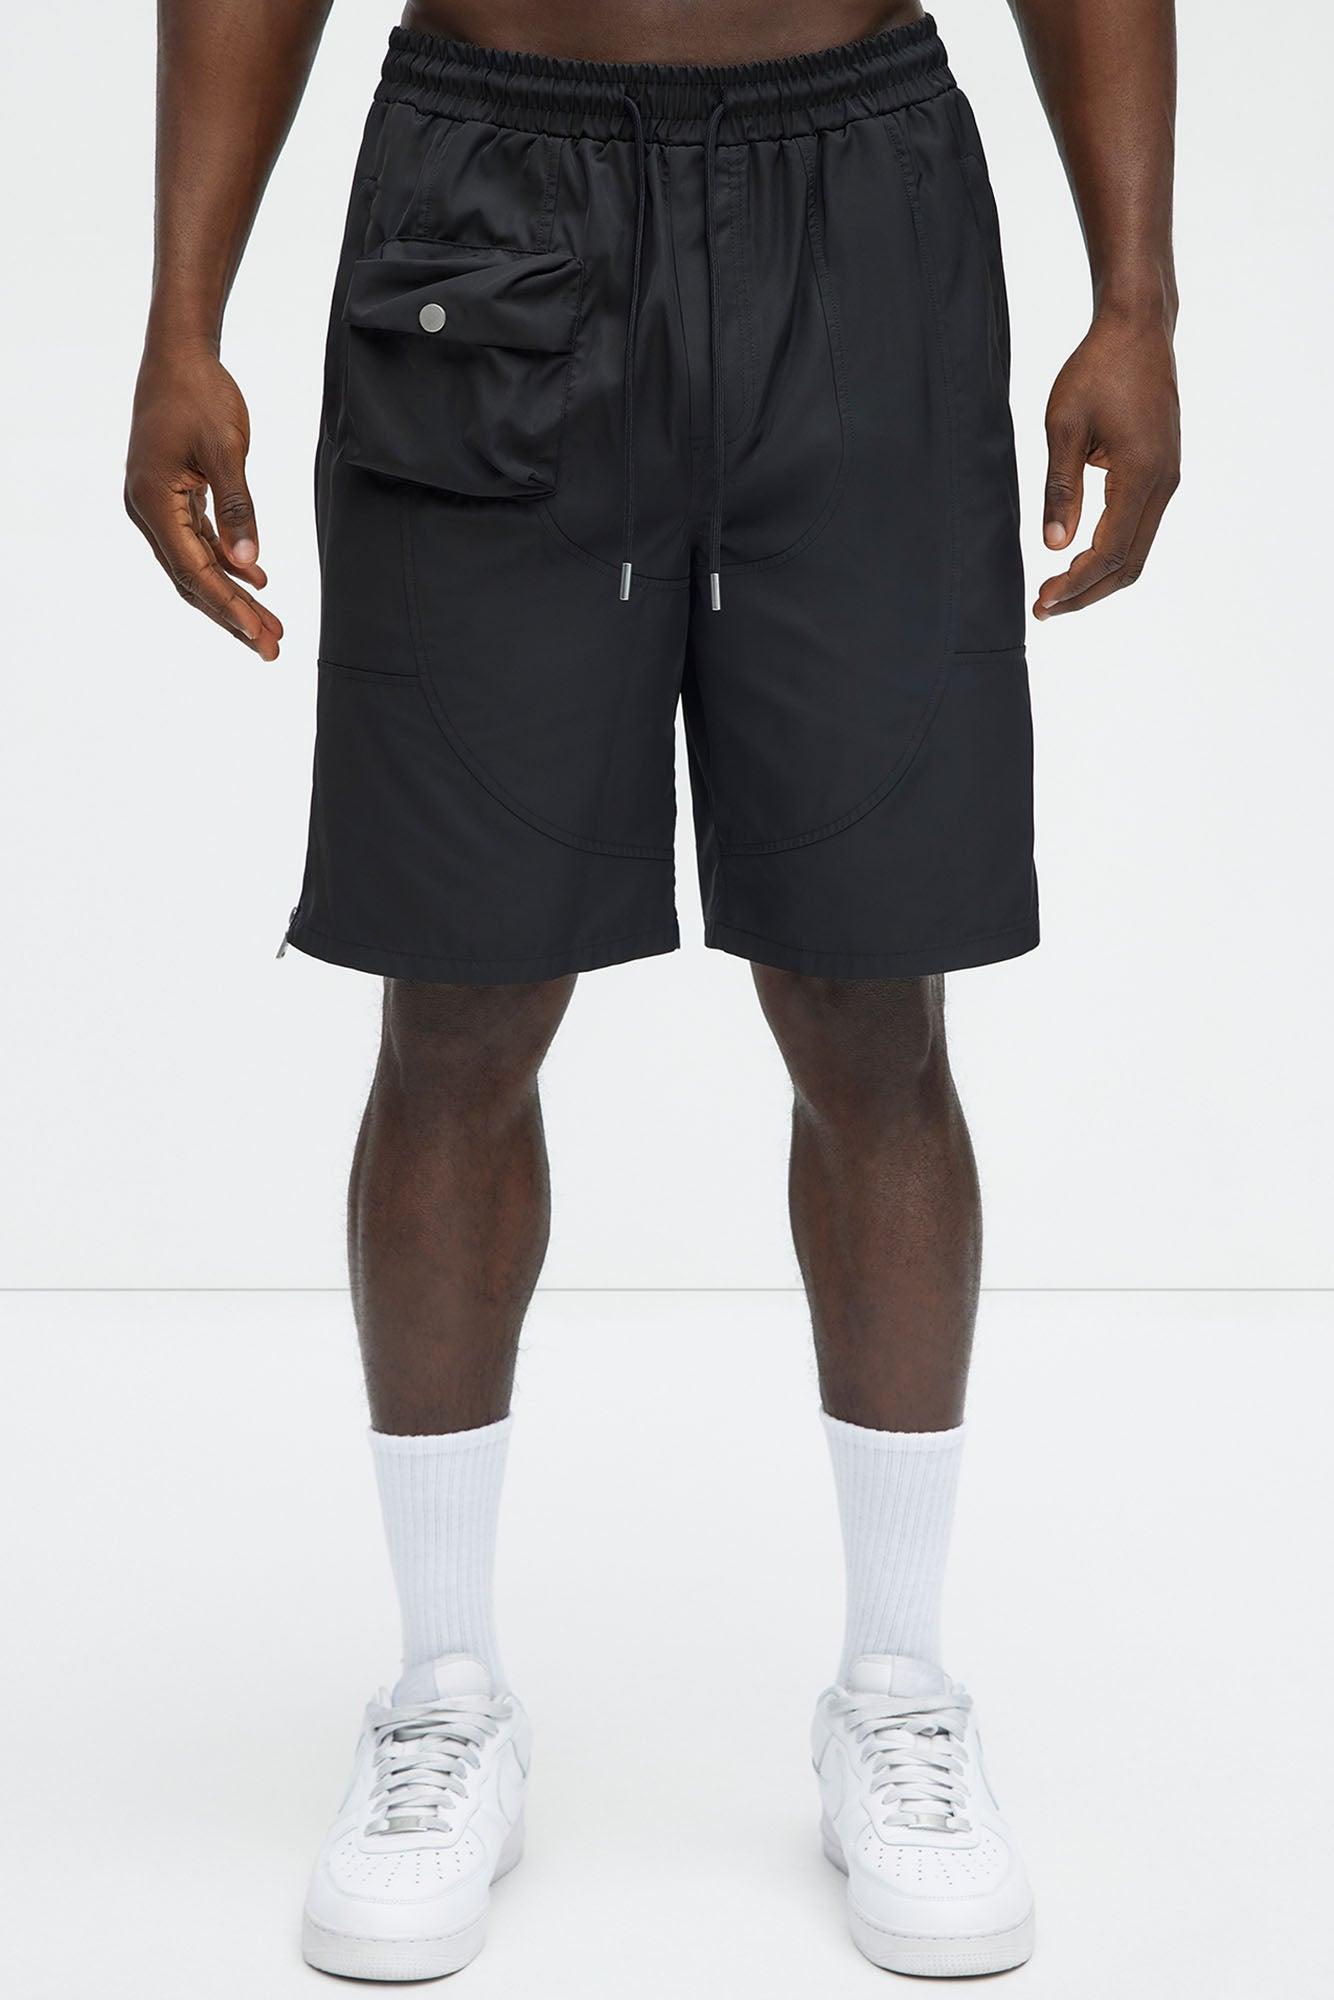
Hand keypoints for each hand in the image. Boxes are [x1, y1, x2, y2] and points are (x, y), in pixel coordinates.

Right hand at [125, 343, 282, 660]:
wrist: (179, 354)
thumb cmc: (199, 394)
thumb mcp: (226, 450)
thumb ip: (238, 508)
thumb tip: (249, 564)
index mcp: (153, 501)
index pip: (194, 570)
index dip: (229, 607)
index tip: (260, 635)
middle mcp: (148, 510)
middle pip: (193, 578)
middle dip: (234, 615)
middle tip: (272, 648)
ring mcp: (158, 504)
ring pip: (198, 564)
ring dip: (234, 595)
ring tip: (272, 626)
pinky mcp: (174, 496)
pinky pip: (200, 541)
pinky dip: (228, 563)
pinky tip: (257, 581)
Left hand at [1035, 310, 1179, 619]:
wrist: (1136, 329)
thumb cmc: (1097, 368)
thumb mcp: (1064, 425)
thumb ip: (1060, 488)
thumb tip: (1054, 546)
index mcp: (1141, 473)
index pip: (1109, 552)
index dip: (1076, 584)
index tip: (1042, 601)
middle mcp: (1163, 482)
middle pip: (1129, 564)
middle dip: (1087, 593)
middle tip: (1044, 608)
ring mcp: (1167, 479)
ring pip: (1137, 550)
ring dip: (1099, 577)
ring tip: (1057, 591)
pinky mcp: (1161, 472)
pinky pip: (1139, 528)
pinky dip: (1111, 553)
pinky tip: (1079, 558)